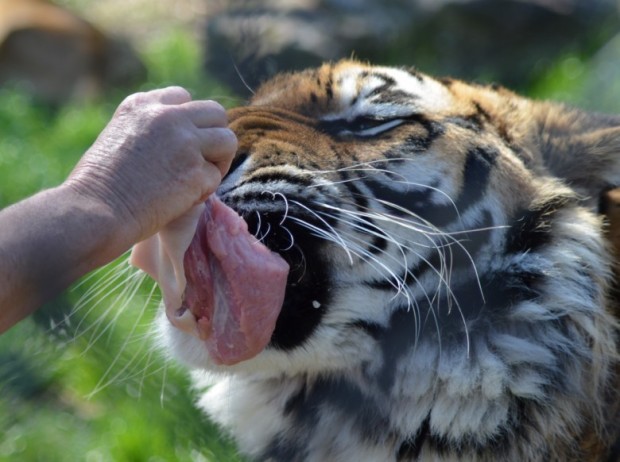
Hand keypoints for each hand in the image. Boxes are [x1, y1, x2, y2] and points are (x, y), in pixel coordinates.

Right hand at [64, 86, 237, 244]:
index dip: (188, 122)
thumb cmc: (97, 186)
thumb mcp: (117, 137)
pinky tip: (182, 200)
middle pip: (215, 113)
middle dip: (213, 137)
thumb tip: (178, 139)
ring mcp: (185, 142)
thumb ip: (149, 130)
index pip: (183, 97)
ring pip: (227, 140)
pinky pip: (216, 177)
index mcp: (141, 104)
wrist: (94, 211)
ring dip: (219, 160)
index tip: (181, 144)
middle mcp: (167, 116)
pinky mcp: (196, 171)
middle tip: (203, 162)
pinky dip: (204, 191)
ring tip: (201, 180)